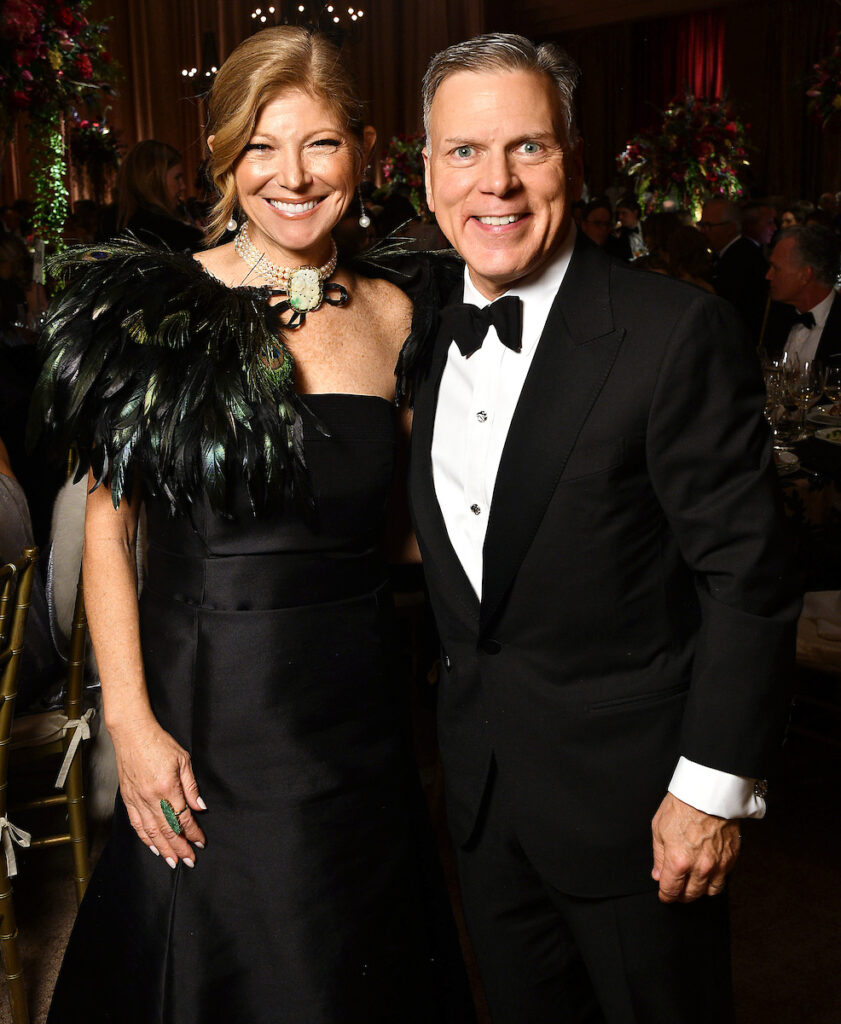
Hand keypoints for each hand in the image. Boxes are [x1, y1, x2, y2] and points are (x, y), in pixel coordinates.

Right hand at [110, 716, 206, 868]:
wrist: (132, 733)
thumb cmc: (158, 742)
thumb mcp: (183, 760)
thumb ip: (191, 787)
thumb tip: (199, 807)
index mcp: (167, 787)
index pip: (182, 818)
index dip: (192, 833)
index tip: (200, 842)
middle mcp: (150, 797)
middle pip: (167, 830)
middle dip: (179, 847)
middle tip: (189, 860)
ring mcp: (137, 799)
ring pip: (150, 831)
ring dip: (163, 849)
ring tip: (173, 861)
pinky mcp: (127, 798)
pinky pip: (136, 824)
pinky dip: (145, 838)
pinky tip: (153, 847)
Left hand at [651, 792, 739, 902]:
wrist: (708, 792)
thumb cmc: (681, 806)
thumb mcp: (659, 828)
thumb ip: (658, 856)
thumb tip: (658, 875)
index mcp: (678, 861)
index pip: (670, 890)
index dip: (665, 895)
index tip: (664, 895)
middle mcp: (700, 867)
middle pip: (690, 895)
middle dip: (680, 895)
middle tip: (676, 890)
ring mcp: (718, 864)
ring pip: (709, 892)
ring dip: (699, 890)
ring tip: (692, 883)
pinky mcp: (731, 858)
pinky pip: (723, 879)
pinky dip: (714, 880)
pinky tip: (707, 873)